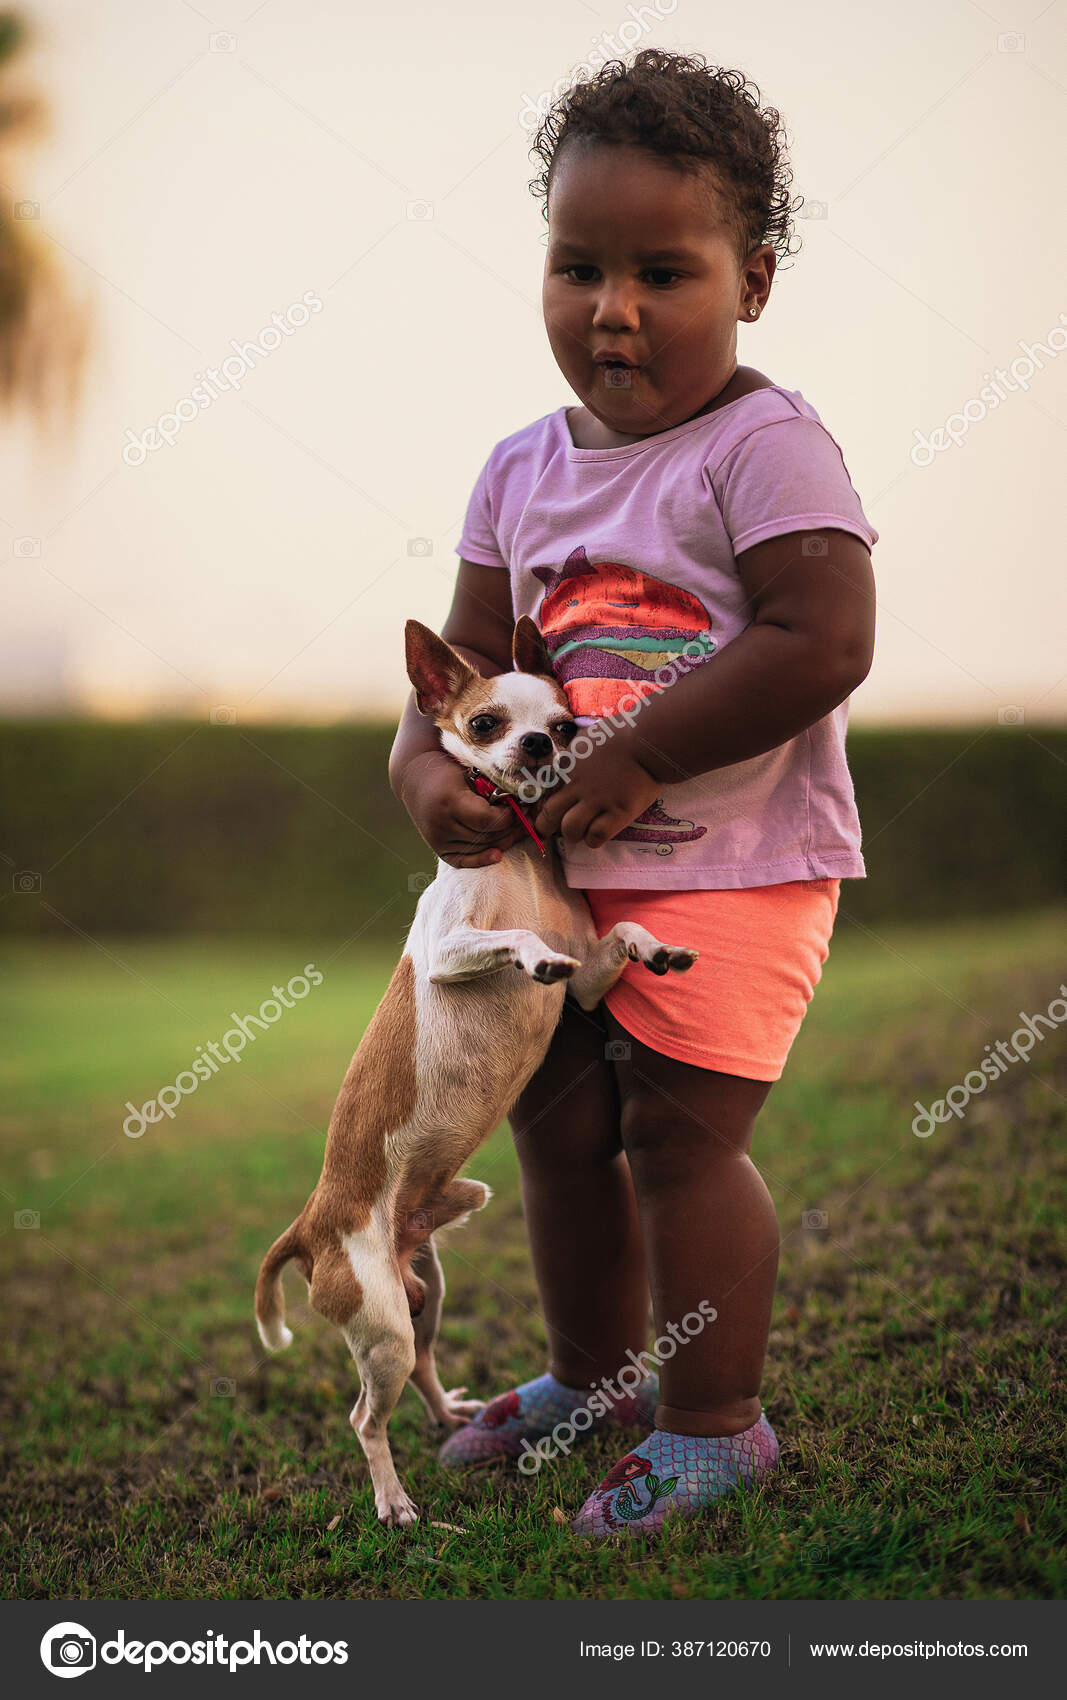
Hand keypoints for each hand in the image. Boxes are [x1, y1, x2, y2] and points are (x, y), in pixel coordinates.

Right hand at [397, 751, 523, 867]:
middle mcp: (441, 823)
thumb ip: (490, 789)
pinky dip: (481, 860)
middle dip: (510, 829)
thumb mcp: (468, 772)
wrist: (415, 777)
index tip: (519, 806)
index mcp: (450, 801)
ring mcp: (438, 838)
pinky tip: (497, 855)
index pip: (487, 819)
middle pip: (486, 836)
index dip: (508, 816)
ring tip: (518, 830)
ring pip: (479, 847)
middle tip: (526, 819)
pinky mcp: (437, 847)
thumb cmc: (448, 770)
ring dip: (503, 841)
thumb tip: (521, 804)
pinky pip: (463, 861)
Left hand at [531, 741, 661, 848]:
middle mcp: (578, 786)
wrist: (649, 741)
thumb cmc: (624, 734)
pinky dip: (593, 840)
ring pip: (570, 829)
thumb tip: (567, 763)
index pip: (546, 790)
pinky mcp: (618, 812)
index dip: (546, 801)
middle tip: (553, 828)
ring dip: (573, 834)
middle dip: (548, 825)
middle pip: (550, 814)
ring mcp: (598, 800)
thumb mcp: (588, 737)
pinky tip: (598, 835)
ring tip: (581, 832)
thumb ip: (575, 752)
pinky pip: (596, 836)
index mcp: (569, 766)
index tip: (551, 807)